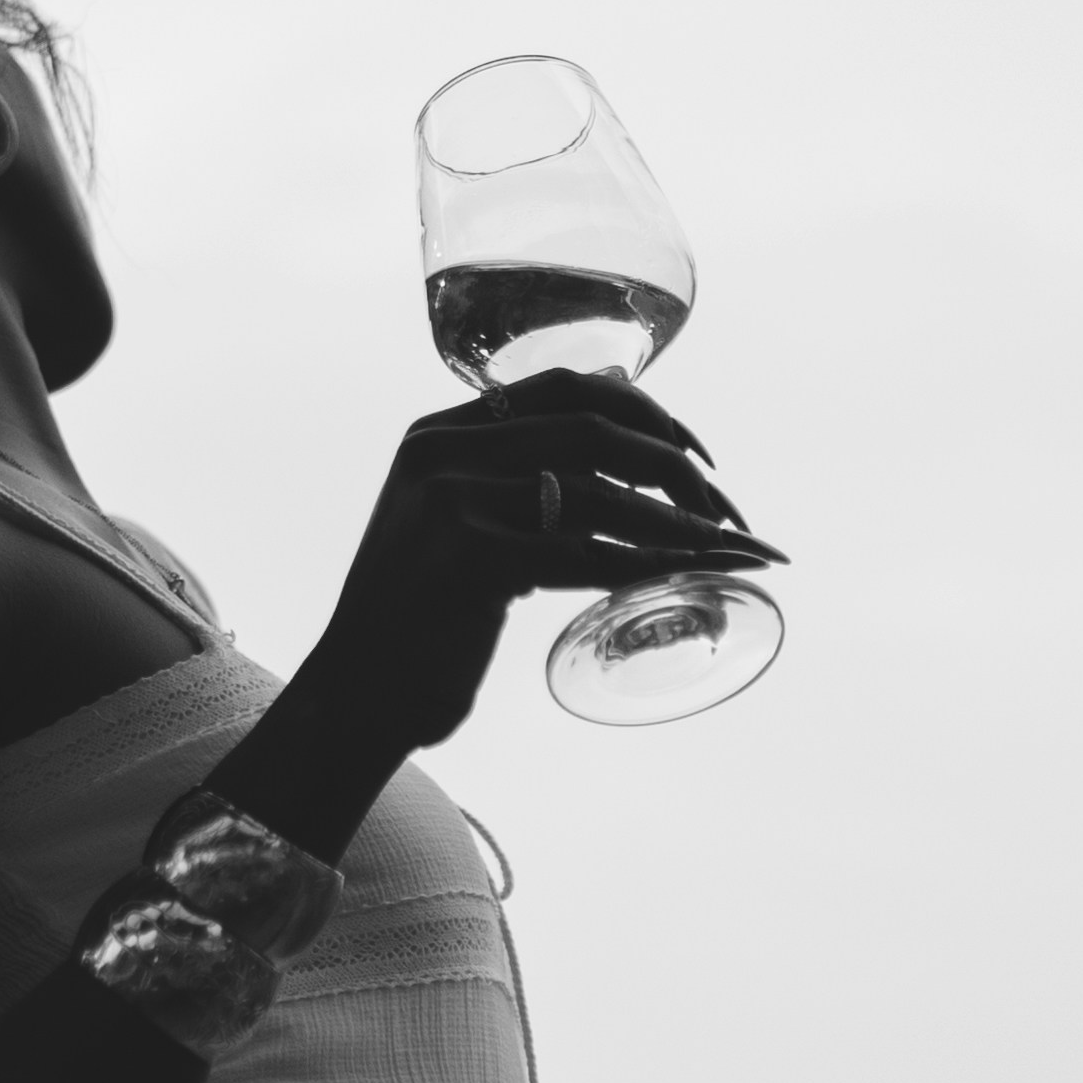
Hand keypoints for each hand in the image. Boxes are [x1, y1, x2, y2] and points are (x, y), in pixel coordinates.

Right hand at [277, 382, 779, 795]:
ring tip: (729, 547)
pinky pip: (588, 553)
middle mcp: (444, 452)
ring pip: (601, 494)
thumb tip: (612, 425)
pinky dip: (649, 564)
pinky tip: (689, 574)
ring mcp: (455, 501)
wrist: (354, 696)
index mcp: (439, 434)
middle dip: (676, 465)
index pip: (562, 385)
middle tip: (725, 509)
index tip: (691, 451)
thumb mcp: (455, 527)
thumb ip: (513, 480)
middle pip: (594, 428)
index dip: (643, 408)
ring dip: (679, 522)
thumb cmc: (416, 624)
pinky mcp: (471, 558)